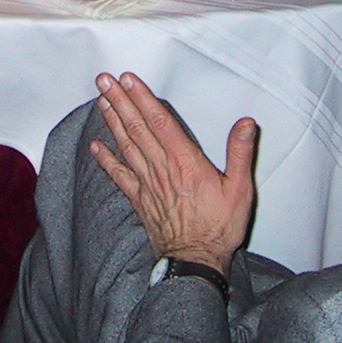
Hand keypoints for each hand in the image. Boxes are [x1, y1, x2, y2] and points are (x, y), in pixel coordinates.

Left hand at [88, 72, 256, 276]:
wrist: (196, 262)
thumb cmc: (219, 227)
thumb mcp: (240, 189)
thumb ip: (240, 153)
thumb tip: (246, 123)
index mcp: (186, 162)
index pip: (160, 121)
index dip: (143, 98)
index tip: (129, 80)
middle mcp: (162, 168)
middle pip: (137, 128)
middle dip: (120, 101)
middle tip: (104, 80)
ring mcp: (148, 183)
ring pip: (126, 145)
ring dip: (112, 121)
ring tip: (101, 100)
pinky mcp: (140, 199)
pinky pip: (119, 175)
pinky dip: (106, 160)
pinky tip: (96, 147)